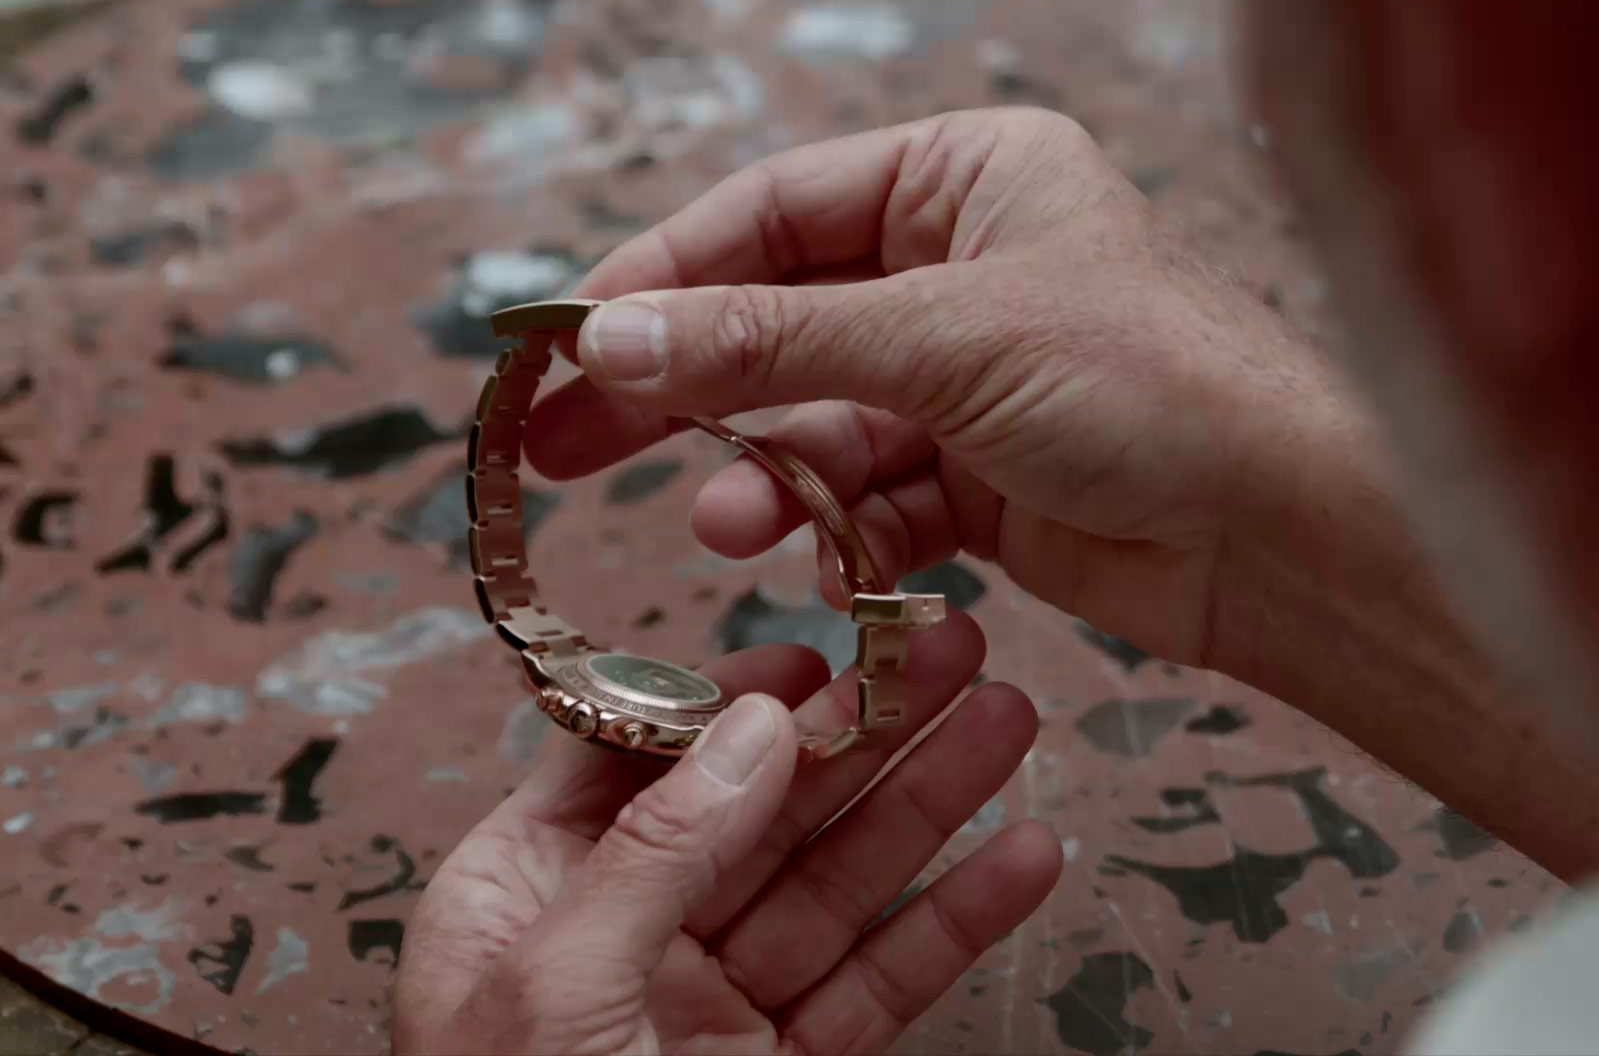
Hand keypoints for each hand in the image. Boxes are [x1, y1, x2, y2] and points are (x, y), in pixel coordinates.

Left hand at [394, 616, 1060, 1054]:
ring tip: (1010, 722)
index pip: (637, 761)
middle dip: (866, 730)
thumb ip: (654, 854)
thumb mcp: (549, 992)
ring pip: (841, 886)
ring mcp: (715, 1007)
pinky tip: (1021, 858)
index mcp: (525, 897)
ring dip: (933, 806)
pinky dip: (956, 925)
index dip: (733, 694)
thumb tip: (749, 724)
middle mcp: (626, 937)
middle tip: (955, 652)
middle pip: (764, 807)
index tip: (822, 644)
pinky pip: (882, 986)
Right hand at [527, 108, 1372, 673]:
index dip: (660, 275)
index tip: (562, 342)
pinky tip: (817, 562)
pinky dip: (841, 531)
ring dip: (766, 476)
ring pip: (821, 423)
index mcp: (966, 177)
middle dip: (678, 386)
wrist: (1288, 534)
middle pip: (777, 320)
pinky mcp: (986, 480)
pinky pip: (875, 498)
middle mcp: (964, 267)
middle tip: (557, 446)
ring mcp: (973, 378)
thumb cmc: (1150, 385)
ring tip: (725, 524)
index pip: (773, 212)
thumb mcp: (945, 340)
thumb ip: (770, 342)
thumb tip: (608, 334)